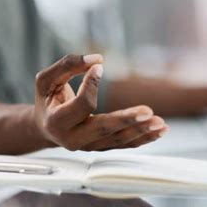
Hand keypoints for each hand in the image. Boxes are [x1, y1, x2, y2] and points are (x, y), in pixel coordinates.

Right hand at [34, 54, 168, 150]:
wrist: (45, 127)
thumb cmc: (47, 100)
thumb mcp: (46, 79)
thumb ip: (67, 65)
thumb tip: (97, 58)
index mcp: (57, 121)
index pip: (82, 105)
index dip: (91, 85)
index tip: (99, 66)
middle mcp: (72, 139)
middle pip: (104, 129)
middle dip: (126, 120)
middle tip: (147, 111)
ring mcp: (88, 146)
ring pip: (118, 140)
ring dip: (141, 131)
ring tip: (160, 122)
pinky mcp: (101, 147)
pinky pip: (124, 144)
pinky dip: (143, 138)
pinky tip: (158, 131)